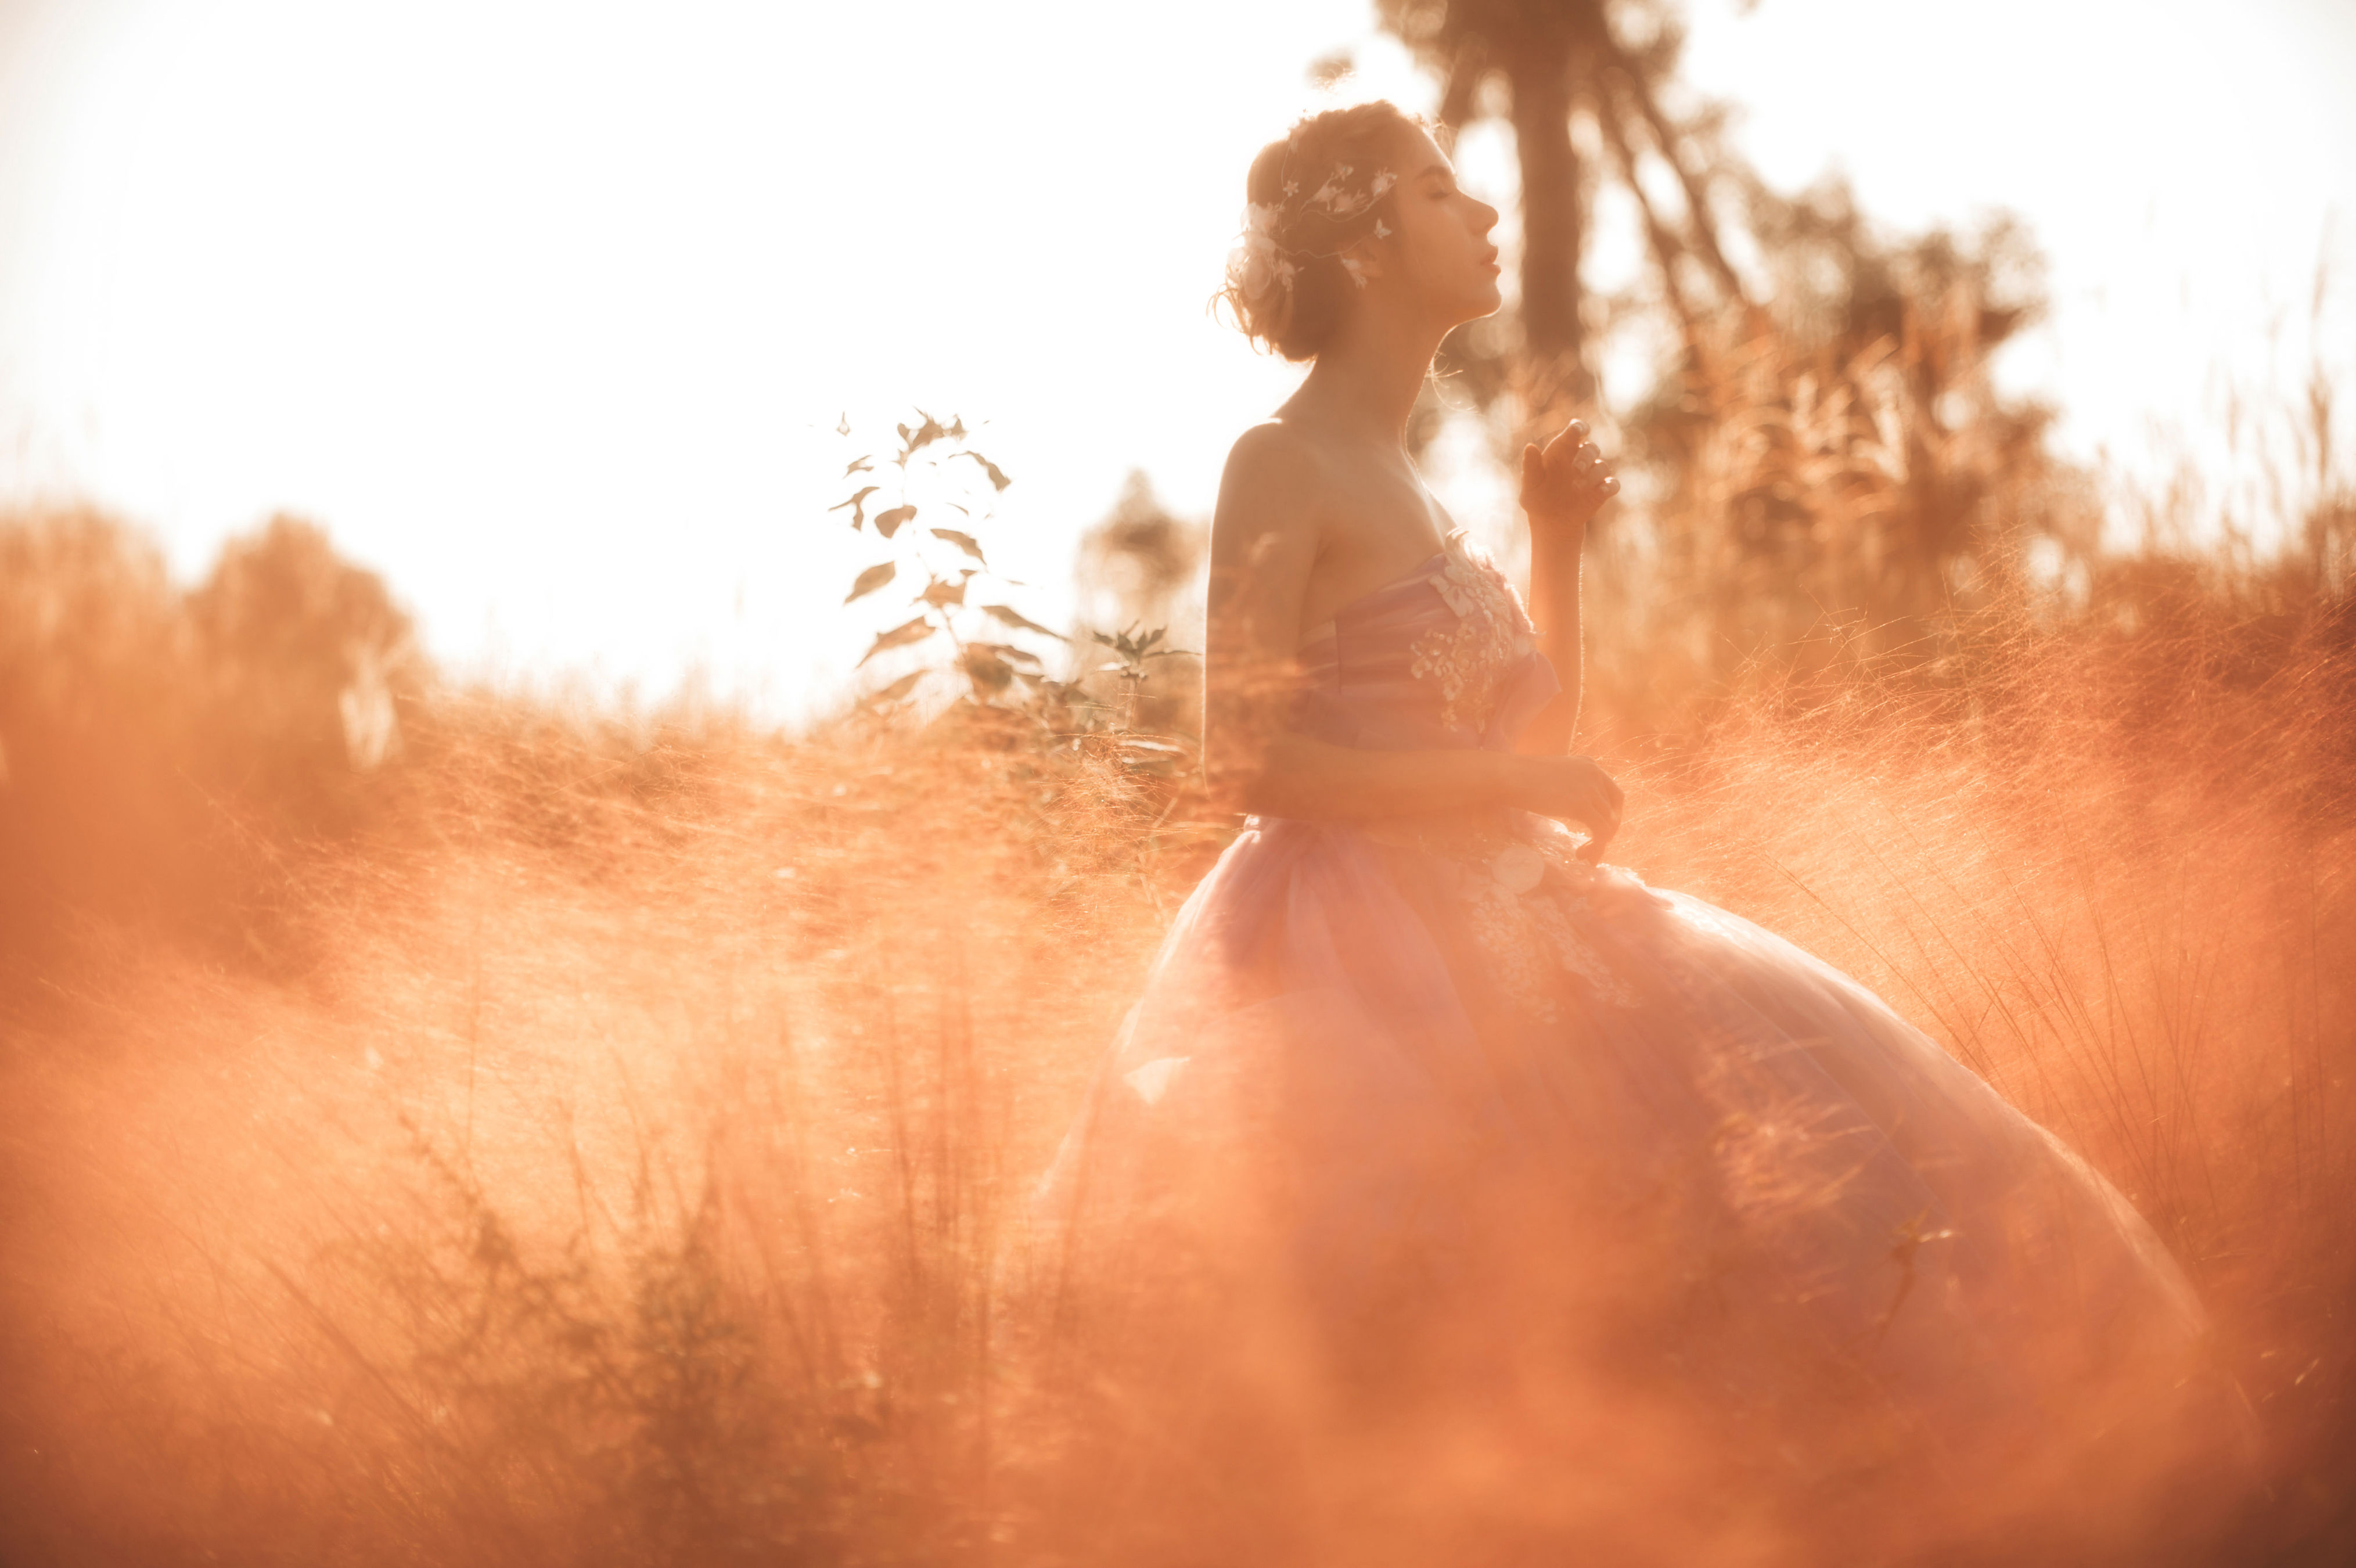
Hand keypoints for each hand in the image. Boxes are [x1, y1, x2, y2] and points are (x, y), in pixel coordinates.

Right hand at [1500, 753, 1623, 861]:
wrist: (1509, 776)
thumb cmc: (1520, 778)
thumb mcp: (1554, 777)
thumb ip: (1569, 786)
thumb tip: (1571, 804)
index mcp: (1589, 765)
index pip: (1612, 793)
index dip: (1608, 814)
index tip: (1596, 830)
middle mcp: (1594, 773)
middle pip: (1616, 807)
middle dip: (1609, 829)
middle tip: (1595, 846)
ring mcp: (1589, 788)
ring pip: (1609, 822)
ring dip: (1600, 843)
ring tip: (1584, 856)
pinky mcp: (1581, 804)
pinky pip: (1601, 830)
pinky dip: (1597, 847)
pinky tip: (1582, 856)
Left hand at [1519, 418, 1618, 532]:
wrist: (1550, 522)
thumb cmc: (1537, 497)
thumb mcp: (1530, 484)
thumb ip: (1530, 466)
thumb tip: (1529, 446)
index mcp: (1563, 450)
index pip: (1575, 431)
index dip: (1579, 427)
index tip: (1578, 430)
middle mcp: (1581, 458)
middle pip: (1591, 448)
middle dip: (1585, 457)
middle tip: (1576, 470)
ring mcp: (1593, 474)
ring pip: (1602, 466)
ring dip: (1593, 475)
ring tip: (1578, 487)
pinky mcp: (1602, 491)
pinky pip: (1612, 484)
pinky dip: (1610, 486)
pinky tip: (1602, 491)